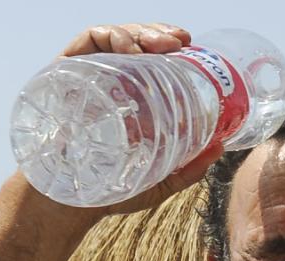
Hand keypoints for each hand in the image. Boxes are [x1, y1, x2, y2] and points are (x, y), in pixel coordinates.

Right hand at [31, 22, 225, 219]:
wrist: (66, 205)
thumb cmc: (109, 192)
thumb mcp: (159, 181)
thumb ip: (188, 169)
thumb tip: (220, 147)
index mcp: (130, 98)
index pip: (151, 59)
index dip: (170, 45)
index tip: (190, 45)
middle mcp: (109, 82)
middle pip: (135, 42)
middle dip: (159, 33)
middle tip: (180, 42)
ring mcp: (87, 76)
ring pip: (114, 35)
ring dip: (139, 31)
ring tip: (160, 45)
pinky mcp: (65, 73)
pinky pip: (88, 41)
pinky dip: (111, 36)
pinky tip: (129, 49)